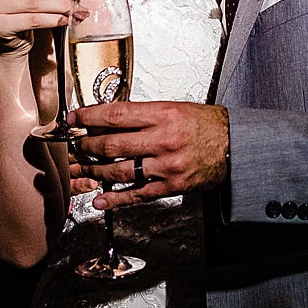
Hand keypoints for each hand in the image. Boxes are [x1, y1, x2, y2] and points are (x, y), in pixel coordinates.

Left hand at [65, 101, 229, 208]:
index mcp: (163, 115)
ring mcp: (166, 166)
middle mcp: (163, 140)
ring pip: (119, 171)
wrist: (234, 145)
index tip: (74, 120)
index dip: (89, 118)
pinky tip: (99, 199)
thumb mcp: (174, 108)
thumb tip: (108, 120)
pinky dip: (115, 199)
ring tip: (80, 168)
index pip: (116, 115)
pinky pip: (137, 194)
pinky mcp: (171, 186)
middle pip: (112, 144)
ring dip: (94, 170)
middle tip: (73, 145)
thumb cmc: (205, 125)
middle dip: (86, 145)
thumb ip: (143, 114)